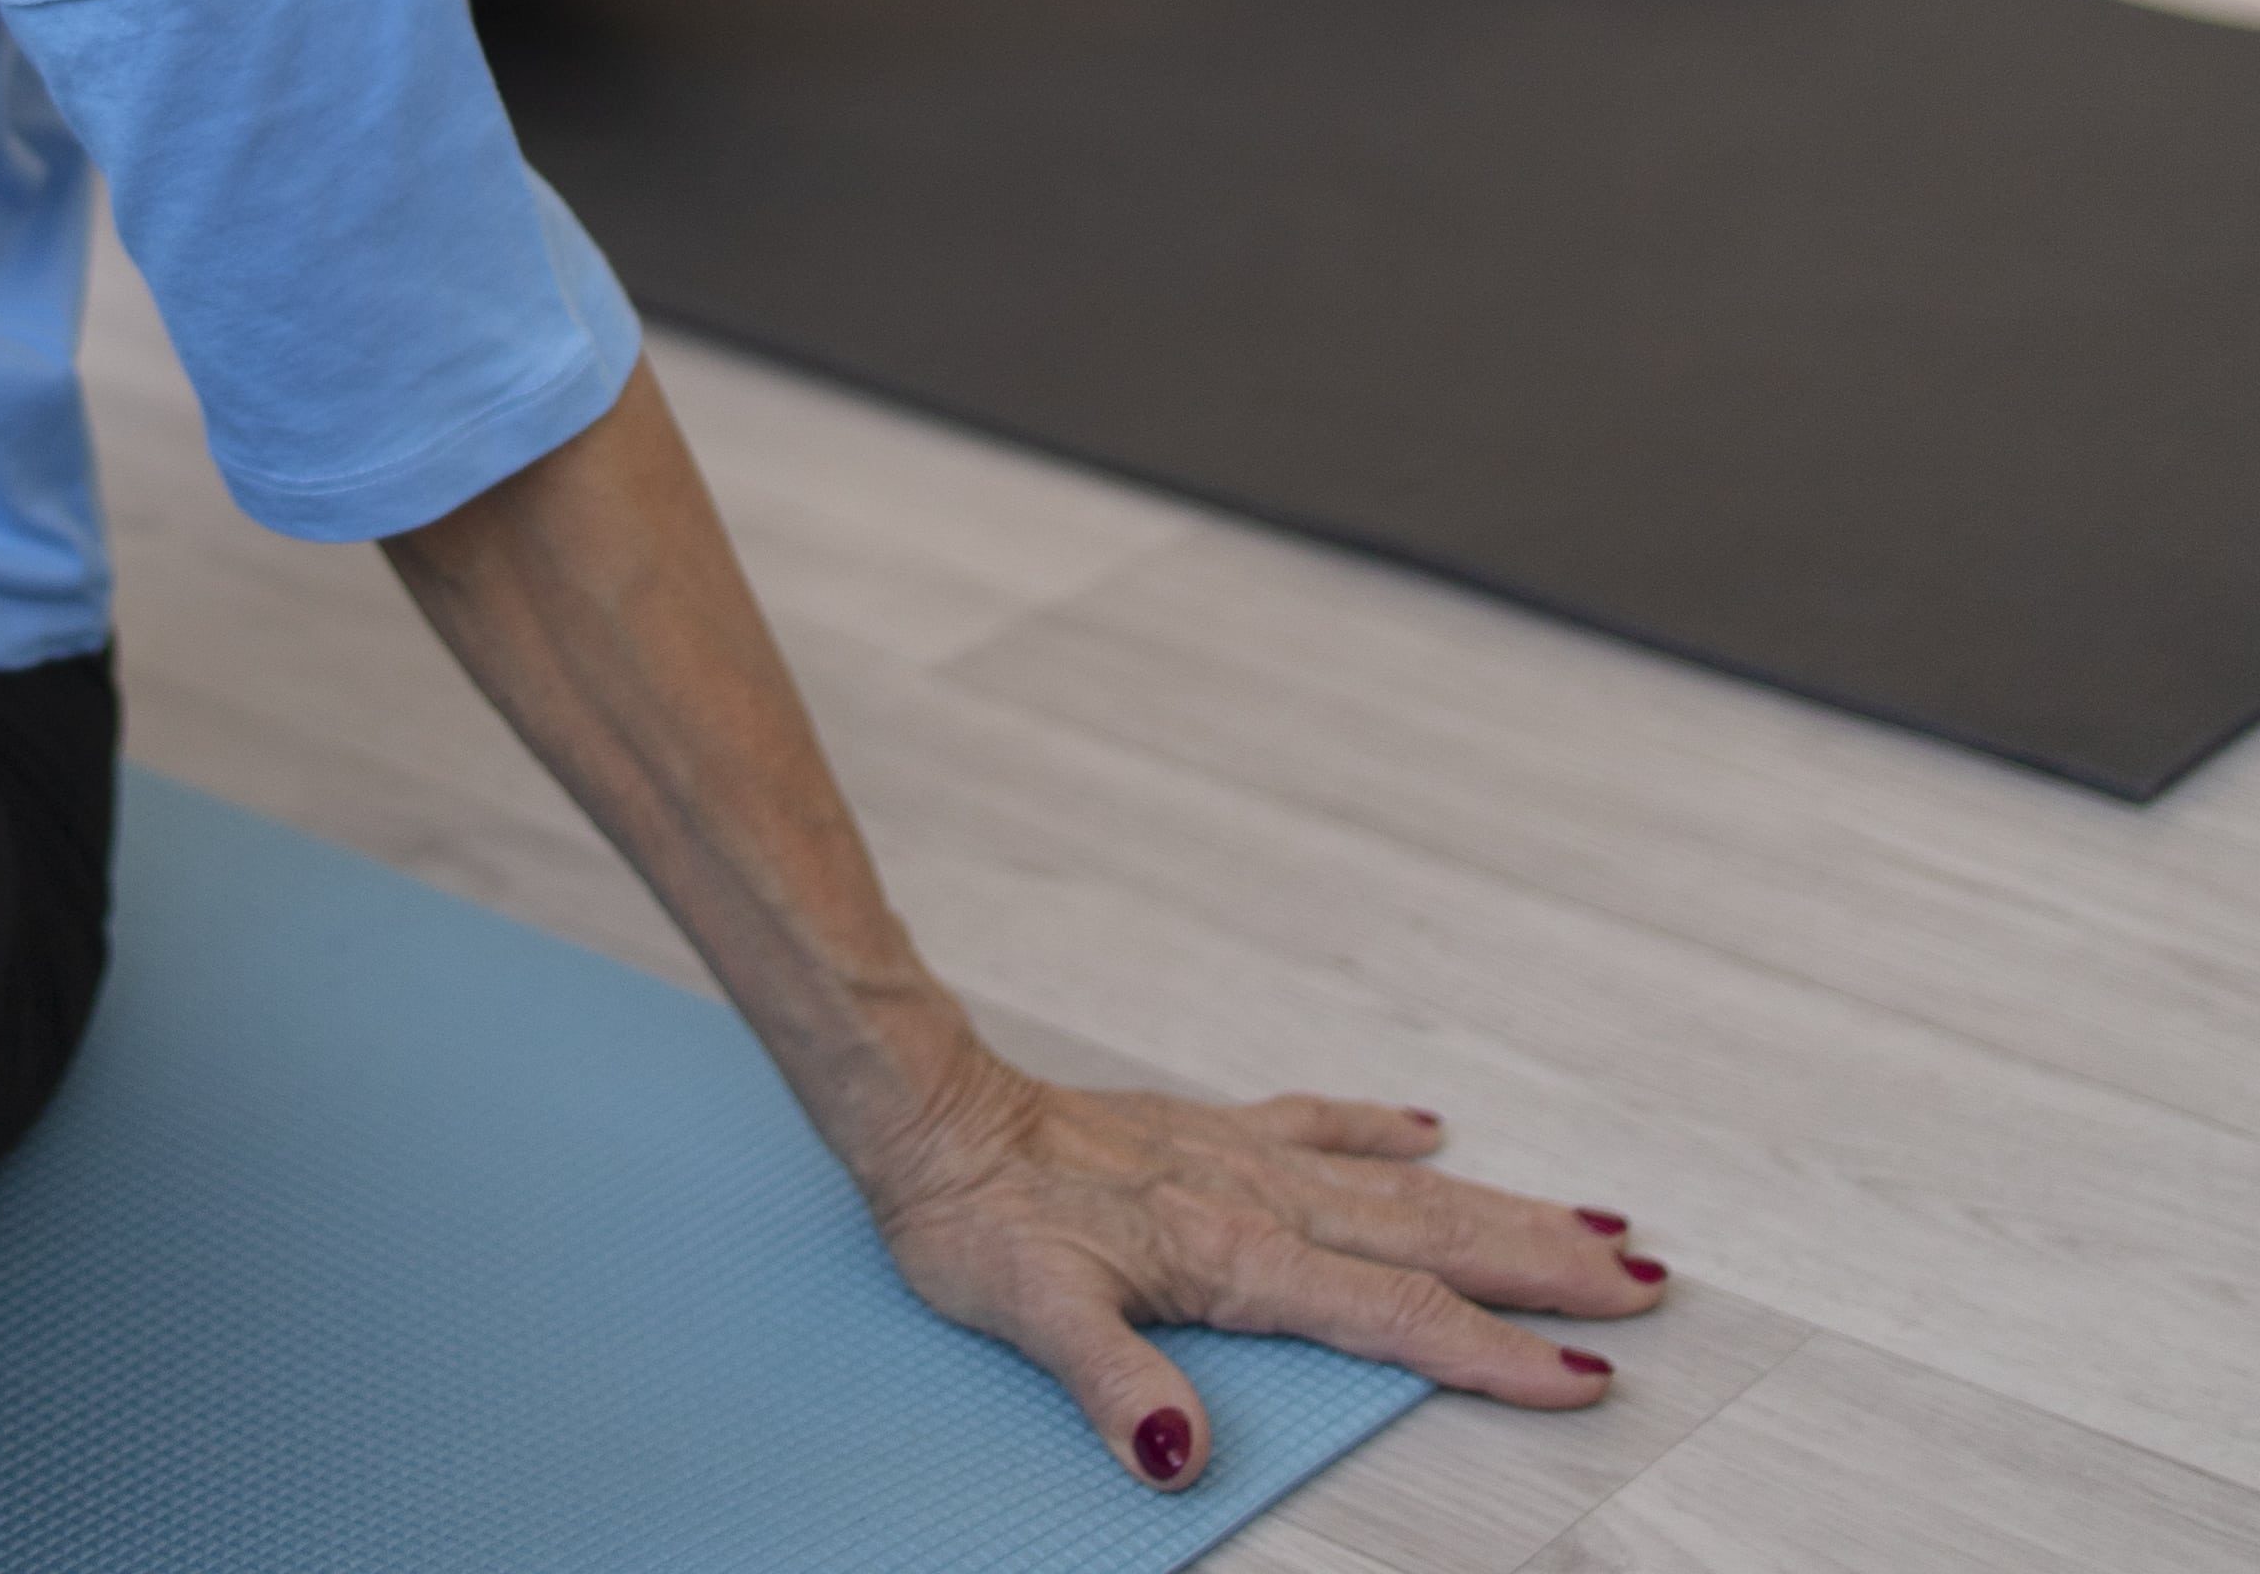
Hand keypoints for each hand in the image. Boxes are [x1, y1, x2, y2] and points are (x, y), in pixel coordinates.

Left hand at [861, 1041, 1662, 1488]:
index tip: (1586, 1380)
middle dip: (1541, 1265)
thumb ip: (1117, 1392)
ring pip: (1396, 1185)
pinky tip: (1427, 1126)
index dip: (1491, 1352)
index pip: (1393, 1315)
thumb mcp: (1035, 1319)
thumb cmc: (974, 1220)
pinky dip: (1378, 1129)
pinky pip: (1314, 1123)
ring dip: (1497, 1203)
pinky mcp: (1202, 1129)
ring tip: (1595, 1218)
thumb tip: (1183, 1461)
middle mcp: (1256, 1199)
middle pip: (1428, 1238)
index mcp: (1236, 1256)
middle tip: (1648, 1283)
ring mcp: (1236, 1156)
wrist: (927, 1114)